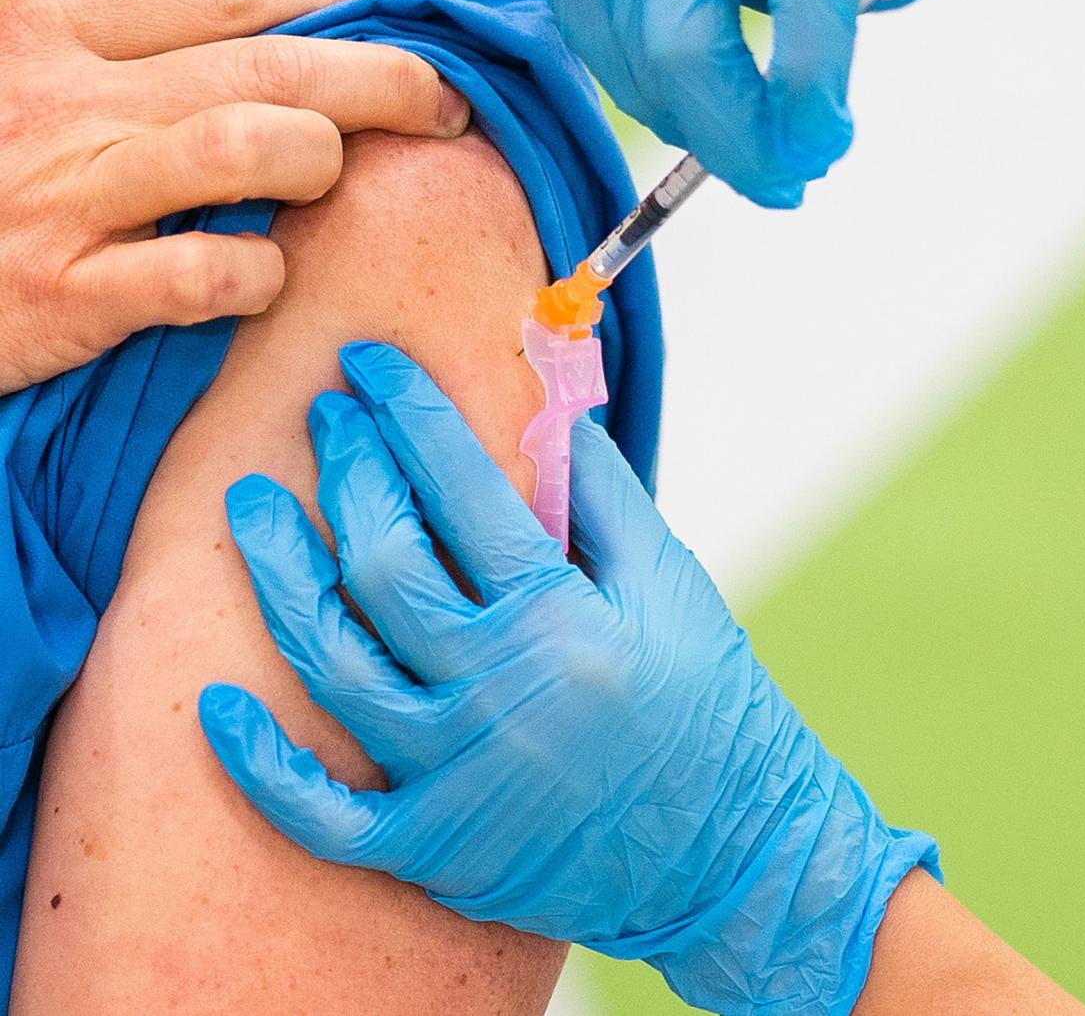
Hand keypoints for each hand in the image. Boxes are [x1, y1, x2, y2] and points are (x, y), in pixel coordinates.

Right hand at [0, 0, 468, 390]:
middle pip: (265, 61)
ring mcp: (67, 197)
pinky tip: (266, 278)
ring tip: (334, 175)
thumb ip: (115, 57)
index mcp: (51, 31)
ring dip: (319, 154)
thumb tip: (259, 38)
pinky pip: (197, 276)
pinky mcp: (62, 295)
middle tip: (443, 100)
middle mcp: (69, 102)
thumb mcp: (13, 79)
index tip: (379, 1)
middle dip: (379, 73)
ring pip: (245, 144)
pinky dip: (256, 275)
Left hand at [199, 342, 936, 1015]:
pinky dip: (263, 763)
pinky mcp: (435, 849)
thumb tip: (538, 412)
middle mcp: (500, 693)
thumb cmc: (711, 702)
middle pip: (383, 563)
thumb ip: (599, 493)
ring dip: (279, 575)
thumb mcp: (672, 581)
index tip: (371, 364)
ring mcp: (457, 778)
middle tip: (325, 413)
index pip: (462, 488)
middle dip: (346, 470)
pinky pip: (322, 813)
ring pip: (334, 664)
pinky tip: (216, 703)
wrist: (735, 853)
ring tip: (249, 504)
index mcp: (562, 618)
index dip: (409, 413)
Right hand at [528, 0, 937, 206]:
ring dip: (694, 125)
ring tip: (742, 137)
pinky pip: (595, 53)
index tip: (824, 146)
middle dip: (737, 140)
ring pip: (636, 64)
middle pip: (688, 41)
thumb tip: (825, 99)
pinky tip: (685, 93)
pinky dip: (646, 92)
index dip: (813, 76)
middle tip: (781, 183)